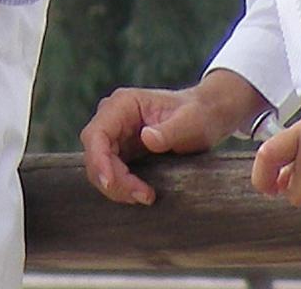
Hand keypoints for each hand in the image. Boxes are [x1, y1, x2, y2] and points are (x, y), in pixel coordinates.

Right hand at [80, 72, 262, 206]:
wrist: (206, 116)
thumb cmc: (198, 115)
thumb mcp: (190, 122)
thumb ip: (169, 130)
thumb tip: (147, 139)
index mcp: (123, 104)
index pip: (97, 134)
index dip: (98, 160)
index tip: (111, 183)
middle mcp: (112, 117)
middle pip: (94, 153)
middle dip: (112, 179)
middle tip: (142, 196)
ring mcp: (115, 134)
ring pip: (99, 166)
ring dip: (117, 186)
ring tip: (146, 196)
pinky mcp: (120, 150)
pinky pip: (110, 171)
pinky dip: (122, 186)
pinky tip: (142, 193)